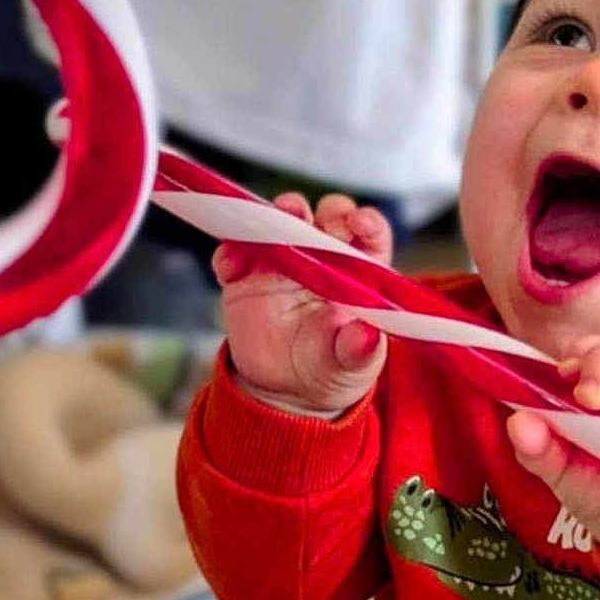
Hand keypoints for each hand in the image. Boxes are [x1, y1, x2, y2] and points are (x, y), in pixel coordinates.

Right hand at [214, 192, 393, 414]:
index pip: (369, 234)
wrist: (287, 389)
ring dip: (272, 217)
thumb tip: (366, 337)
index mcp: (359, 273)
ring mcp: (282, 262)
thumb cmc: (332, 368)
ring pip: (278, 224)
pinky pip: (233, 254)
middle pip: (326, 217)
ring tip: (269, 226)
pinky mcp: (245, 276)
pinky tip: (232, 266)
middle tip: (307, 217)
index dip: (366, 222)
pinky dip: (230, 253)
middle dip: (319, 210)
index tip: (359, 223)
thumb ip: (359, 350)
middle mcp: (323, 257)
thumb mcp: (351, 365)